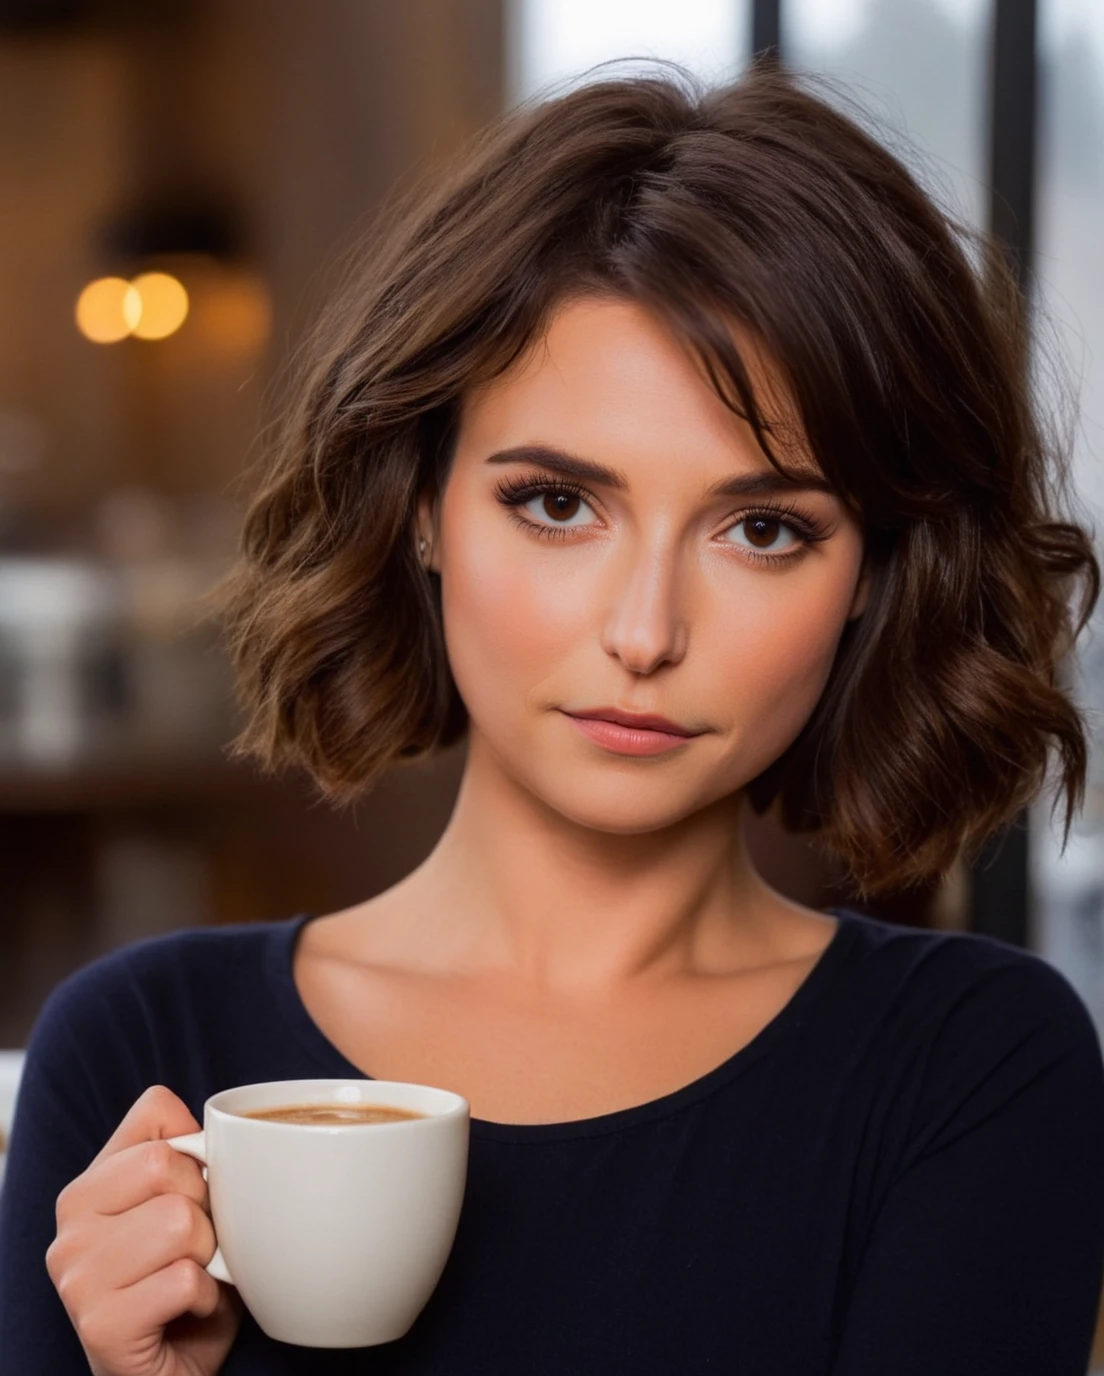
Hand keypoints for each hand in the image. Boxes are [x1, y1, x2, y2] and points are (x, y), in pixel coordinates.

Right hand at [46, 1085, 241, 1375]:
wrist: (172, 1370)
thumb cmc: (185, 1281)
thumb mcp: (185, 1205)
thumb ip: (187, 1154)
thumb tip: (216, 1124)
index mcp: (89, 1184)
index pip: (156, 1110)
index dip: (199, 1149)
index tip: (195, 1192)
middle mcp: (70, 1225)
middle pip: (170, 1165)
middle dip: (208, 1206)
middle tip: (199, 1246)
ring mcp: (77, 1275)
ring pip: (180, 1222)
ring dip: (209, 1256)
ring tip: (194, 1277)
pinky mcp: (99, 1323)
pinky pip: (184, 1279)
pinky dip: (206, 1296)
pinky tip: (189, 1309)